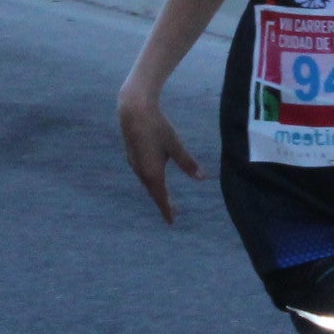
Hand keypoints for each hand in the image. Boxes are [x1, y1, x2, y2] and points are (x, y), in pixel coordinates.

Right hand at [118, 91, 203, 221]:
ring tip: (164, 197)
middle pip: (154, 192)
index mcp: (153, 172)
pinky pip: (143, 174)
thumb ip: (187, 162)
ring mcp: (135, 164)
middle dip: (163, 202)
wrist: (133, 111)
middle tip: (172, 213)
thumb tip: (201, 178)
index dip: (167, 210)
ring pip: (147, 183)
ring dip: (156, 191)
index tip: (172, 222)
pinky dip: (150, 181)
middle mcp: (141, 172)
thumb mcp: (175, 144)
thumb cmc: (157, 127)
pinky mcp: (132, 155)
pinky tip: (154, 177)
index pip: (161, 197)